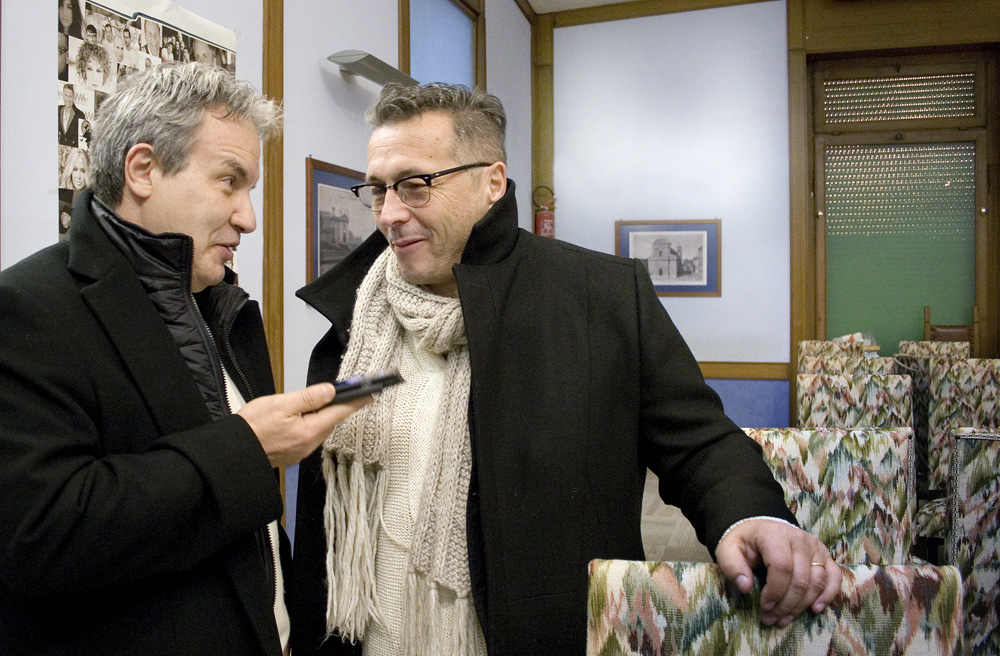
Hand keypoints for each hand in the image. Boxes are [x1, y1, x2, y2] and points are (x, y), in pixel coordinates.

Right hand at [237, 383, 370, 467]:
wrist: (233, 452)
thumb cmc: (252, 427)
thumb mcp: (280, 404)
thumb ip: (308, 397)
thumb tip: (330, 391)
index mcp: (308, 431)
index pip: (339, 413)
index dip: (356, 402)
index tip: (369, 395)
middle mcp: (308, 445)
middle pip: (331, 421)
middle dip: (337, 407)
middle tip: (341, 392)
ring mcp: (301, 451)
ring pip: (320, 429)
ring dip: (322, 416)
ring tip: (316, 402)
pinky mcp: (293, 454)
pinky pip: (309, 436)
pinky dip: (311, 425)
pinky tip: (301, 418)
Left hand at [715, 518, 841, 626]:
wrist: (759, 527)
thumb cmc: (744, 541)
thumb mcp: (728, 549)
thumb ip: (733, 566)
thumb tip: (746, 587)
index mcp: (774, 534)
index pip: (782, 567)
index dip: (775, 591)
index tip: (764, 606)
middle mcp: (799, 538)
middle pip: (800, 579)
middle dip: (786, 604)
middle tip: (771, 619)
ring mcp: (814, 546)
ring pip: (817, 581)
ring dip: (802, 605)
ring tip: (784, 619)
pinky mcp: (824, 554)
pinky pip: (834, 576)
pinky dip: (828, 594)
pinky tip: (815, 609)